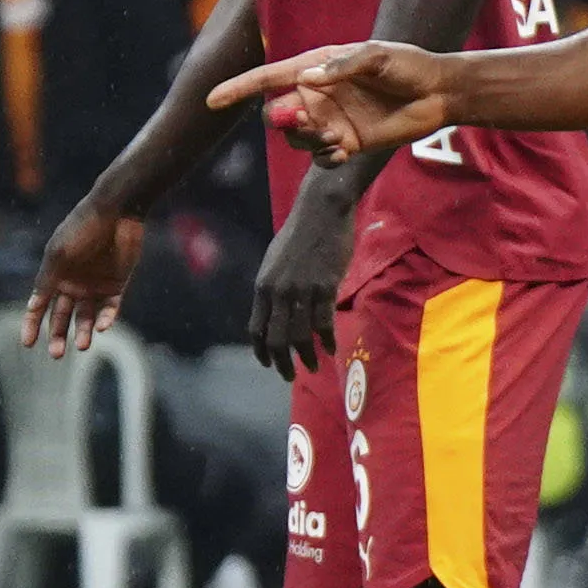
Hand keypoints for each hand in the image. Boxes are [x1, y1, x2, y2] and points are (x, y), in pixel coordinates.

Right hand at [21, 197, 140, 351]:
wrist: (116, 213)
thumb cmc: (81, 229)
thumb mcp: (59, 254)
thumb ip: (48, 280)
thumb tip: (34, 305)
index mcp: (53, 276)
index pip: (39, 306)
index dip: (32, 325)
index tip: (28, 344)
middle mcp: (72, 284)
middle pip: (62, 316)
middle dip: (58, 336)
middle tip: (57, 354)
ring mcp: (94, 285)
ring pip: (86, 316)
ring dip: (83, 332)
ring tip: (82, 346)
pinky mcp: (116, 285)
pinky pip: (110, 308)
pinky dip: (106, 318)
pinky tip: (101, 326)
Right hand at [210, 40, 460, 162]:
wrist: (440, 92)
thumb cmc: (409, 65)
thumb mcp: (378, 57)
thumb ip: (344, 66)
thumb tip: (308, 80)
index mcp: (314, 68)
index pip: (267, 79)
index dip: (238, 89)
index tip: (211, 101)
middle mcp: (315, 95)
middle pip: (277, 115)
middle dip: (285, 122)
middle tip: (309, 121)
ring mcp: (330, 119)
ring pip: (296, 138)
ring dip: (307, 141)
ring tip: (337, 137)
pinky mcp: (348, 141)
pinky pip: (320, 156)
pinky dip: (324, 158)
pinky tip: (341, 153)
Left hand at [252, 183, 355, 373]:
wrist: (320, 211)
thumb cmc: (300, 234)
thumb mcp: (277, 262)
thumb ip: (275, 287)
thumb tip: (278, 311)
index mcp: (263, 286)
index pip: (257, 329)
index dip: (262, 351)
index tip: (270, 364)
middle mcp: (278, 292)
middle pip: (276, 338)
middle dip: (282, 362)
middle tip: (290, 376)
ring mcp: (301, 290)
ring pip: (300, 334)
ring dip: (306, 356)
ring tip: (314, 366)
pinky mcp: (325, 286)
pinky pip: (324, 322)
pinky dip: (326, 339)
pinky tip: (331, 348)